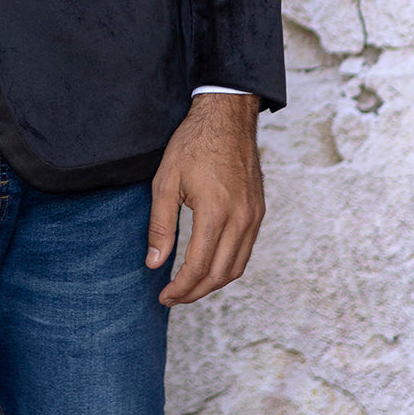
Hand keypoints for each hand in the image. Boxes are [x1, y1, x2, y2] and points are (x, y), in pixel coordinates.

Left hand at [146, 93, 263, 305]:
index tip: (163, 296)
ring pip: (236, 267)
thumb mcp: (166, 181)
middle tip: (173, 297)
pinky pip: (245, 251)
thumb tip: (155, 263)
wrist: (227, 117)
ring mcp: (254, 217)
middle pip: (219, 275)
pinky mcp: (258, 212)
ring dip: (212, 283)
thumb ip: (161, 225)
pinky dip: (226, 266)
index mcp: (216, 212)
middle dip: (195, 292)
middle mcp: (241, 219)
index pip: (198, 267)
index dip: (180, 288)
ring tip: (188, 287)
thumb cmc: (193, 144)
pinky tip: (208, 266)